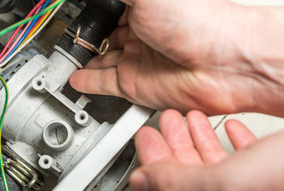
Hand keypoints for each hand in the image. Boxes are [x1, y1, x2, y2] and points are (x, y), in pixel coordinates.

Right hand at [70, 0, 283, 116]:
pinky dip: (89, 82)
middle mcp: (141, 35)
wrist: (222, 64)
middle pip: (105, 37)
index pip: (112, 12)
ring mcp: (138, 62)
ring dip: (83, 62)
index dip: (95, 14)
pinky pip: (104, 83)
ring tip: (64, 61)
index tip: (79, 17)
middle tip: (70, 40)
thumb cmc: (196, 23)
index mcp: (145, 10)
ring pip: (102, 61)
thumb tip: (97, 2)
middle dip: (87, 40)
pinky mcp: (135, 86)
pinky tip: (75, 79)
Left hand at [130, 109, 283, 190]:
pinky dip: (232, 139)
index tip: (144, 138)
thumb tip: (139, 183)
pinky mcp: (275, 171)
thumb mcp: (228, 186)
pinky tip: (229, 128)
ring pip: (215, 162)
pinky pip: (245, 154)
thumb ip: (180, 186)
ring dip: (198, 138)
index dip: (152, 163)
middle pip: (190, 174)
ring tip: (188, 119)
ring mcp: (256, 189)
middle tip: (163, 124)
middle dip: (173, 144)